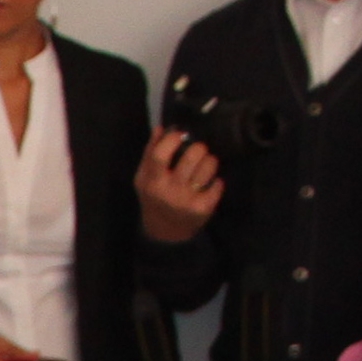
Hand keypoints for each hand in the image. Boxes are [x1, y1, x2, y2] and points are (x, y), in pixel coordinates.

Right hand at [135, 128, 223, 242]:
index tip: (179, 136)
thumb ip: (150, 152)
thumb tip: (161, 128)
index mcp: (152, 181)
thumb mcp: (144, 178)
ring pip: (208, 167)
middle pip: (191, 156)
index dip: (172, 139)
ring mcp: (186, 200)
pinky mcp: (202, 209)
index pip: (160, 155)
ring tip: (206, 165)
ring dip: (210, 161)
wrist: (164, 232)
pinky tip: (211, 184)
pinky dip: (217, 182)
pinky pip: (218, 185)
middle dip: (199, 148)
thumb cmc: (155, 197)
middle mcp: (168, 191)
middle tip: (199, 151)